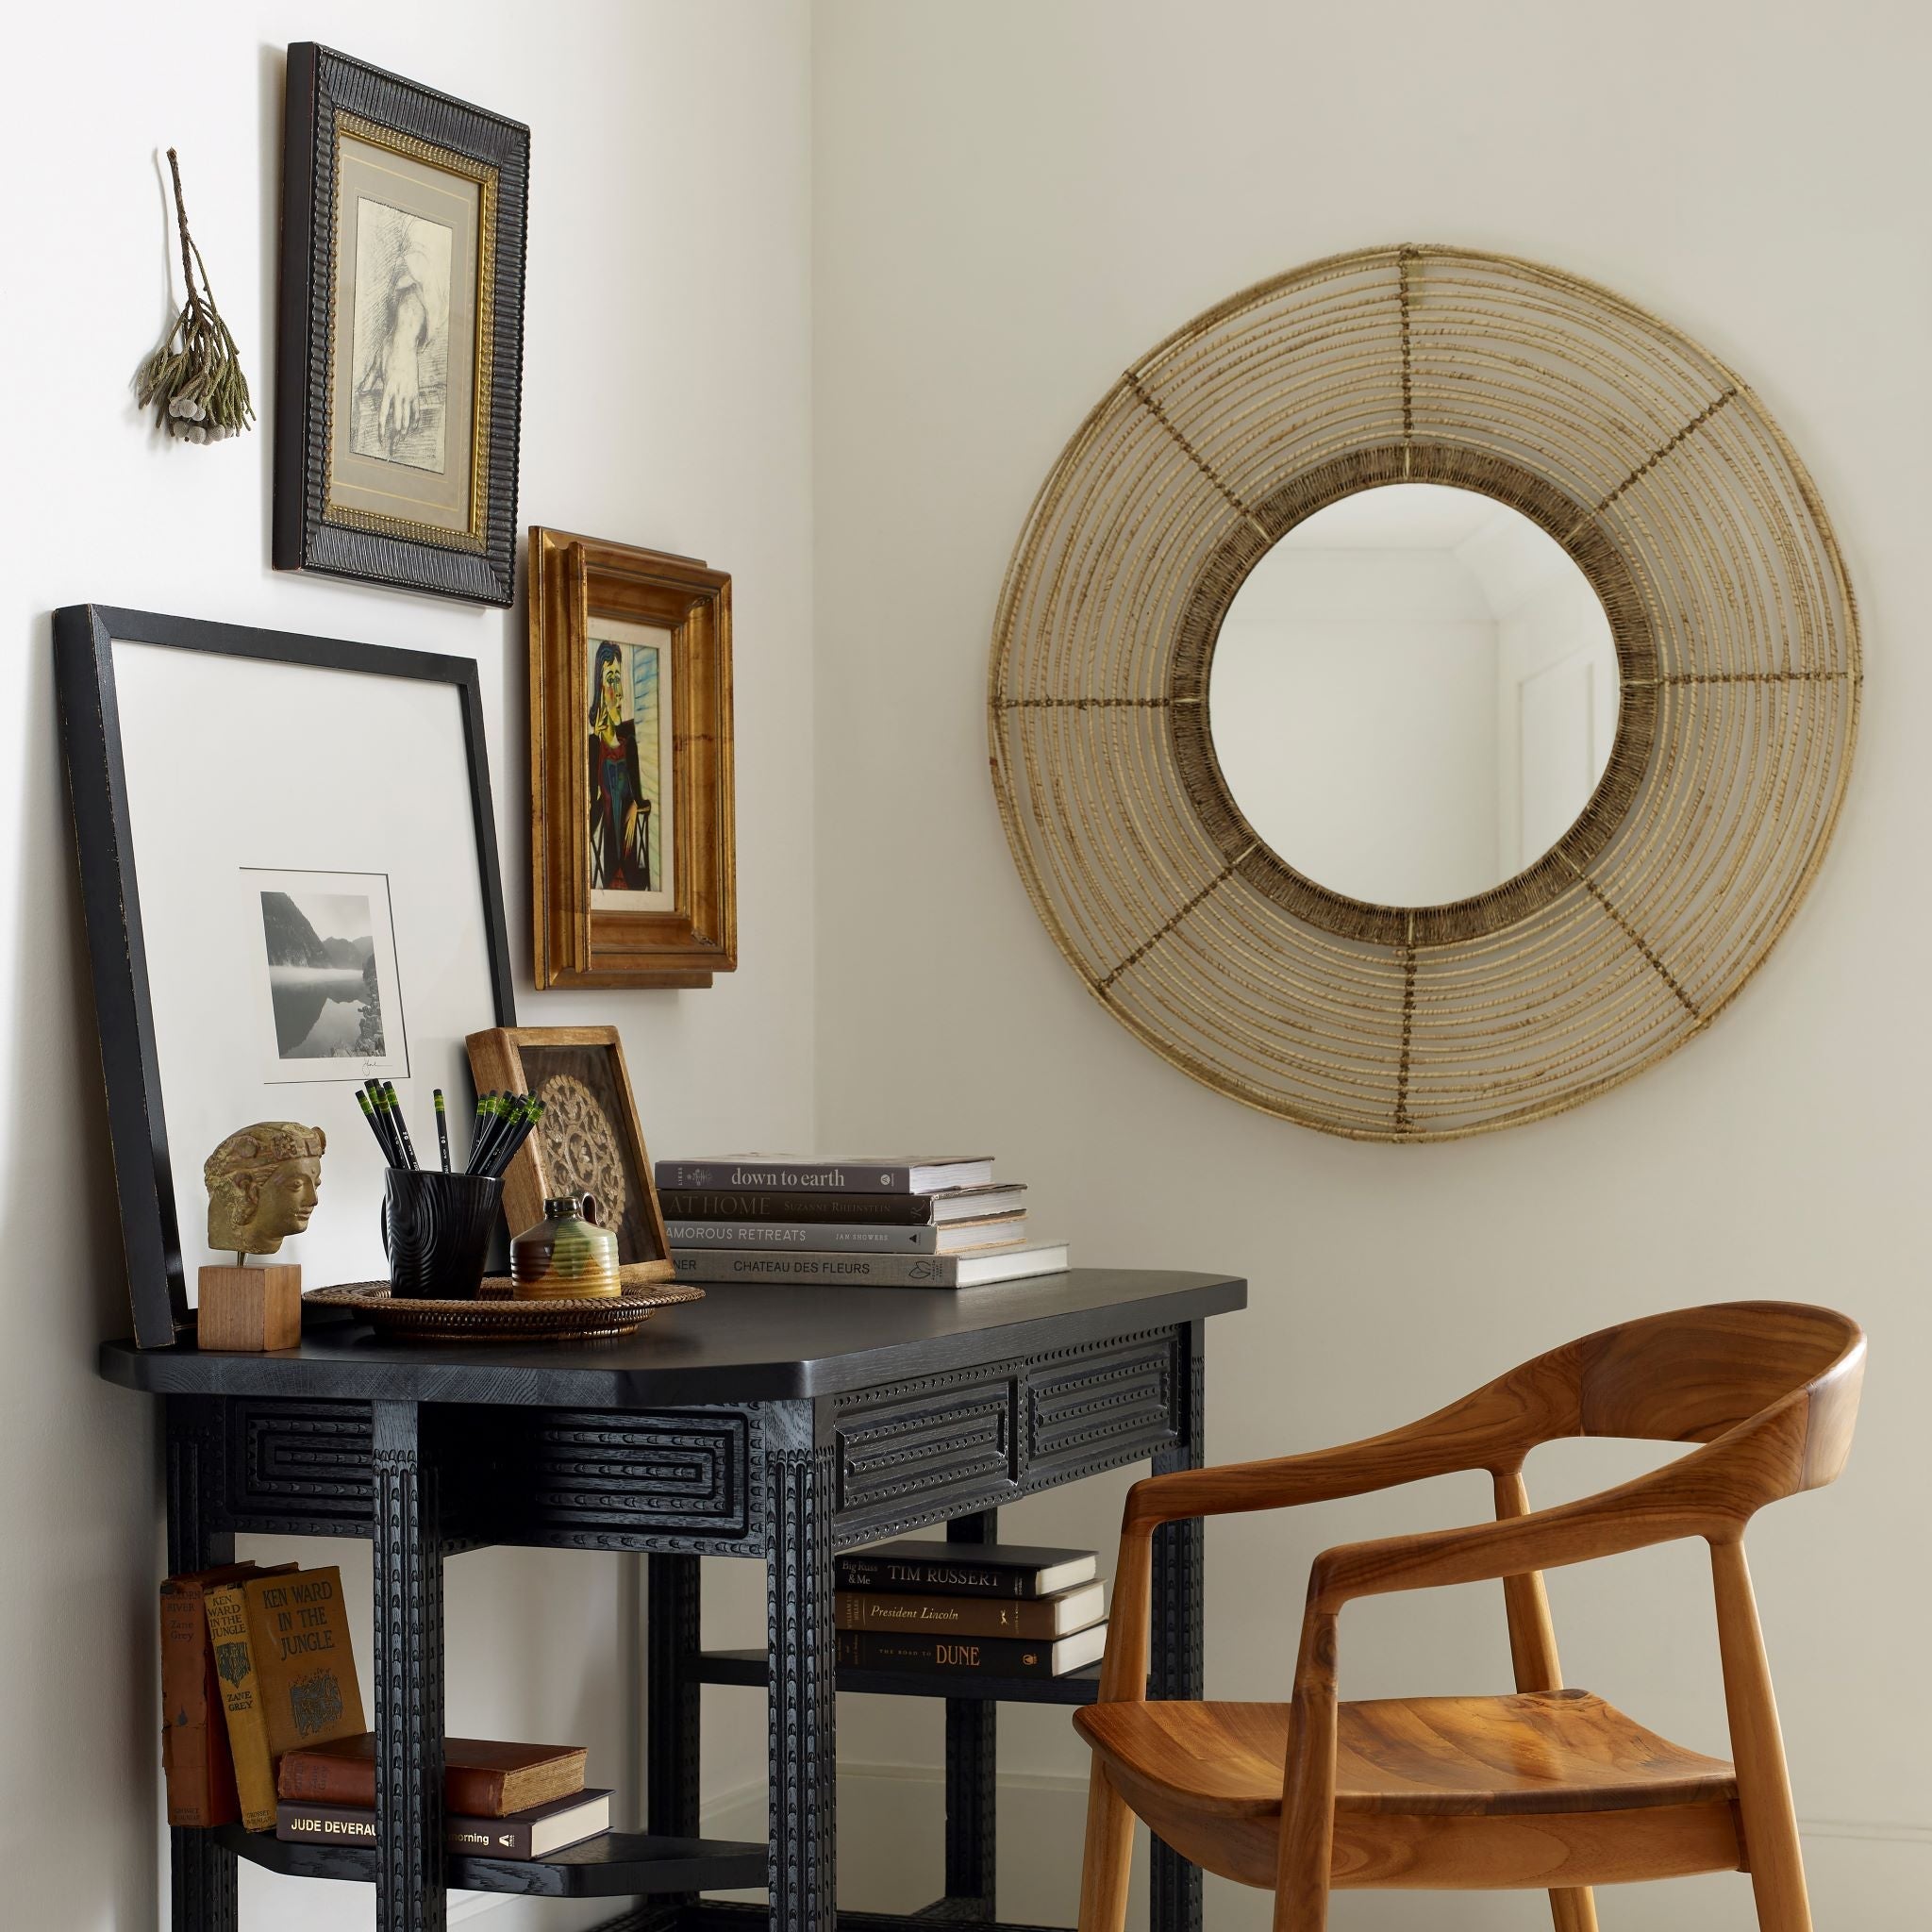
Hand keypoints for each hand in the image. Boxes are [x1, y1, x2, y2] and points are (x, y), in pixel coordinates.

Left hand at [372, 290, 427, 449]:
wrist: (404, 341)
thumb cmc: (387, 351)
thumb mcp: (374, 364)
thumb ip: (369, 380)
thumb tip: (361, 391)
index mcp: (388, 387)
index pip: (384, 413)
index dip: (383, 429)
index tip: (381, 439)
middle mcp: (400, 392)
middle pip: (398, 419)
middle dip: (395, 434)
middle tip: (393, 447)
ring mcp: (410, 391)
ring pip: (409, 416)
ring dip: (405, 429)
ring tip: (402, 440)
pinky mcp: (416, 388)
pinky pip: (417, 408)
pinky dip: (415, 418)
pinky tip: (413, 427)